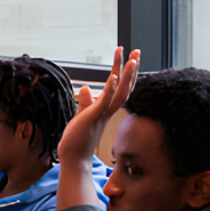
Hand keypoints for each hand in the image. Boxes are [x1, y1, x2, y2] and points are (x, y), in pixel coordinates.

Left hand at [57, 47, 140, 165]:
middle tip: (136, 51)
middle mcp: (108, 112)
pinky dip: (109, 90)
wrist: (73, 159)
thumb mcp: (82, 117)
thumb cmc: (77, 140)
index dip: (125, 73)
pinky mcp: (92, 119)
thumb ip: (86, 103)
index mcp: (106, 110)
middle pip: (125, 88)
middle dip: (131, 69)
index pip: (120, 88)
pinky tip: (113, 77)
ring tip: (131, 59)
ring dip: (126, 76)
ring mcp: (102, 115)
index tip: (129, 57)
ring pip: (120, 94)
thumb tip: (86, 88)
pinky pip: (104, 103)